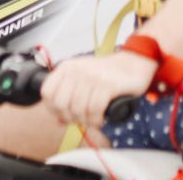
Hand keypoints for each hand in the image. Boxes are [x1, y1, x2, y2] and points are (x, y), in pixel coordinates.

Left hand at [40, 49, 156, 132]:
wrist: (135, 62)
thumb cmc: (108, 74)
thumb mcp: (83, 79)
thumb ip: (69, 96)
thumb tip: (59, 120)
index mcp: (68, 66)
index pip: (47, 92)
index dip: (53, 108)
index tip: (64, 112)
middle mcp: (78, 69)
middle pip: (61, 104)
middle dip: (71, 117)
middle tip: (82, 117)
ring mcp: (93, 76)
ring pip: (78, 110)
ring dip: (86, 120)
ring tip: (93, 117)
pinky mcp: (108, 85)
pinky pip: (94, 110)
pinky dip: (97, 119)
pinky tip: (101, 117)